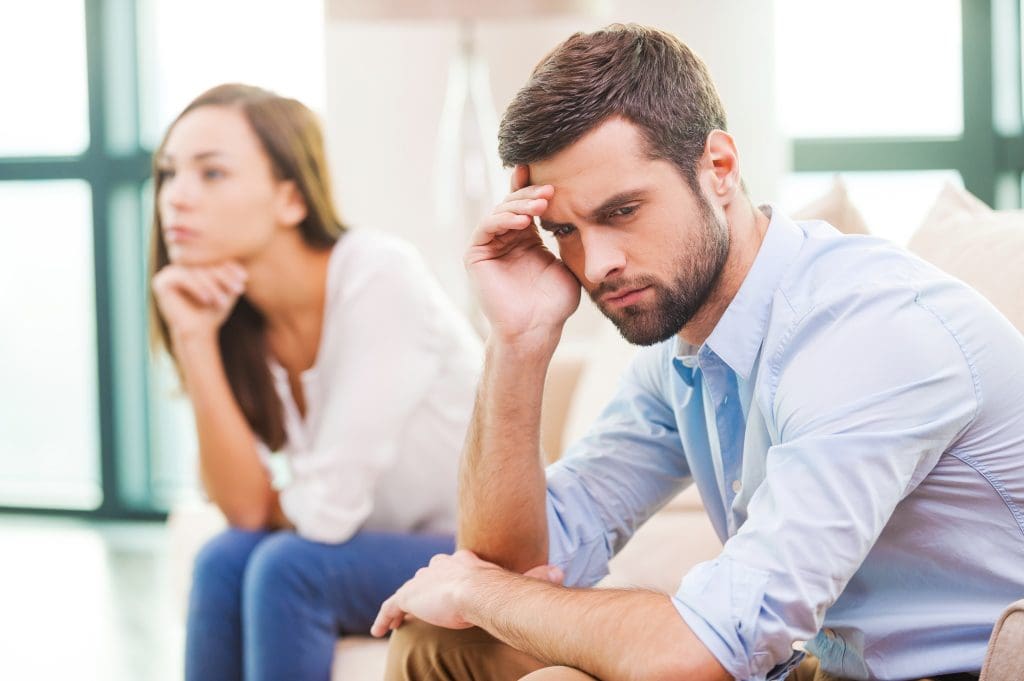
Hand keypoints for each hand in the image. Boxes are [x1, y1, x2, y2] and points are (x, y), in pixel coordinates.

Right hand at [152, 261, 246, 341]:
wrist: (197, 333)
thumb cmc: (213, 312)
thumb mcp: (226, 289)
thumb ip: (230, 271)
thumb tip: (238, 254)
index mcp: (194, 264)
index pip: (213, 260)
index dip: (230, 268)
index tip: (244, 278)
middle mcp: (180, 265)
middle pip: (205, 264)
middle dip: (223, 278)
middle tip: (237, 289)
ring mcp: (169, 272)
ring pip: (195, 272)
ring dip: (212, 286)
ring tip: (223, 301)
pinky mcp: (161, 281)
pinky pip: (183, 278)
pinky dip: (197, 288)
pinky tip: (207, 299)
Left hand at [370, 549, 563, 636]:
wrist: (478, 592)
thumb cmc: (500, 590)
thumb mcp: (519, 581)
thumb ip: (538, 576)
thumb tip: (561, 572)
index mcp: (464, 561)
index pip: (451, 564)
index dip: (449, 575)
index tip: (447, 588)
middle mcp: (440, 566)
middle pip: (428, 575)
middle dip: (424, 588)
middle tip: (420, 605)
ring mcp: (422, 580)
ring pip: (408, 591)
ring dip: (402, 604)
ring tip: (395, 620)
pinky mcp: (408, 596)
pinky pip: (391, 606)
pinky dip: (384, 617)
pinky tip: (380, 630)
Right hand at [466, 165, 580, 348]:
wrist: (535, 330)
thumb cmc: (553, 305)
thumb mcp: (567, 264)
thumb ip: (567, 239)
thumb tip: (581, 212)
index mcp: (526, 239)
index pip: (529, 205)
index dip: (536, 187)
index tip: (553, 172)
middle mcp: (506, 239)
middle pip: (514, 203)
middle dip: (532, 193)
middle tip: (551, 190)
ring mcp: (489, 246)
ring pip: (501, 211)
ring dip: (520, 204)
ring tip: (541, 204)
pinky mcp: (475, 255)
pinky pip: (487, 227)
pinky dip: (503, 219)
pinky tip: (522, 220)